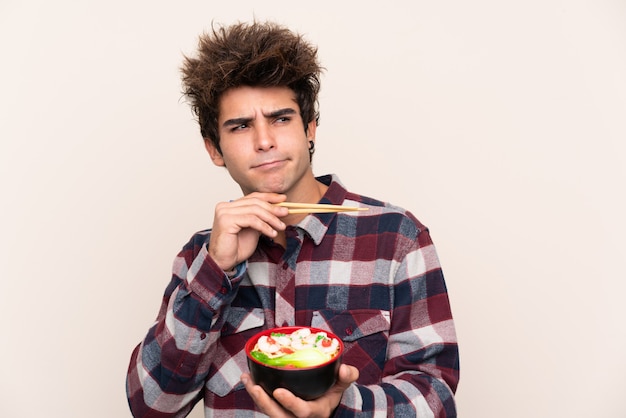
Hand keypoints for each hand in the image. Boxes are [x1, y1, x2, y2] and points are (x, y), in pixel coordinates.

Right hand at [209, 193, 288, 270]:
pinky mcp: (226, 221)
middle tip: (286, 213)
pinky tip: (271, 233)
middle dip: (273, 208)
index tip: (283, 199)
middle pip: (255, 202)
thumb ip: (261, 218)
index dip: (269, 197)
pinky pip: (251, 220)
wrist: (224, 262)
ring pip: (254, 210)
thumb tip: (279, 209)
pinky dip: (264, 226)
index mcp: (230, 206)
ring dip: (271, 218)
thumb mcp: (253, 229)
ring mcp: (224, 212)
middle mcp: (225, 206)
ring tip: (280, 227)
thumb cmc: (237, 247)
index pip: (252, 197)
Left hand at [241, 364, 358, 417]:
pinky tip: (247, 378)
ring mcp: (286, 415)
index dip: (290, 403)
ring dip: (255, 396)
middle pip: (277, 415)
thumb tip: (345, 368)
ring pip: (268, 411)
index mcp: (315, 412)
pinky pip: (264, 405)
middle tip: (254, 386)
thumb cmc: (331, 394)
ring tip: (247, 378)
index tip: (278, 391)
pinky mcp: (277, 410)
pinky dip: (255, 393)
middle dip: (264, 402)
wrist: (324, 407)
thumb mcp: (341, 387)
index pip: (302, 411)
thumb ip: (347, 377)